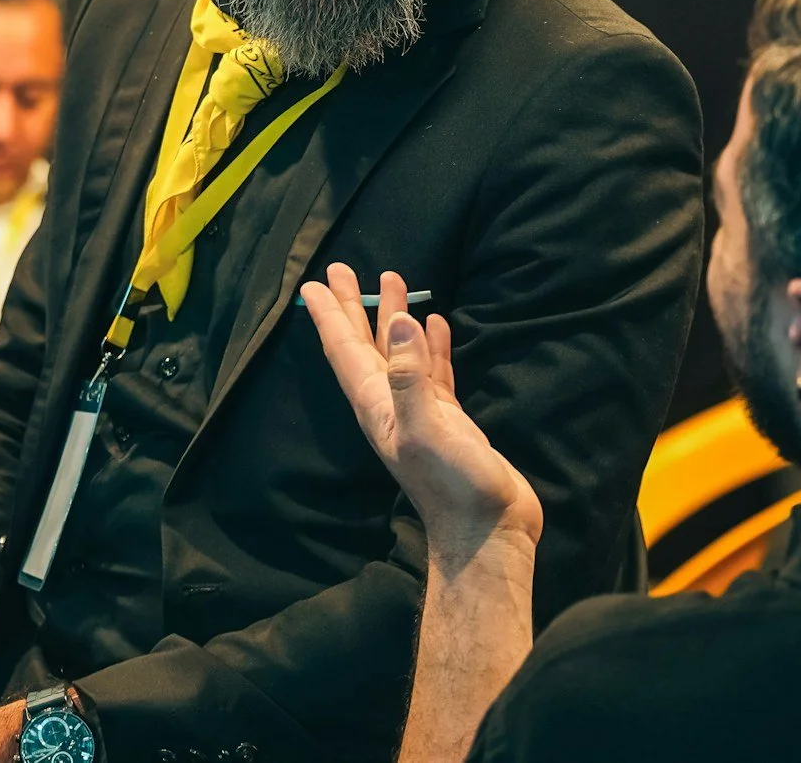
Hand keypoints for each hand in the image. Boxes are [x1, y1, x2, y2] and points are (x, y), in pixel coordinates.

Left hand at [299, 263, 541, 563]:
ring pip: (399, 353)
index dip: (330, 316)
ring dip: (392, 319)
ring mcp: (420, 411)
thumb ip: (411, 377)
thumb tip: (402, 323)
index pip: (345, 351)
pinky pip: (432, 369)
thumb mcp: (426, 429)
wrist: (487, 530)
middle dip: (354, 308)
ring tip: (392, 281)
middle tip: (342, 269)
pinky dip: (430, 344)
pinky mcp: (448, 418)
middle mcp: (391, 404)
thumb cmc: (453, 485)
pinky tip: (435, 323)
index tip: (313, 283)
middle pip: (365, 346)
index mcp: (377, 405)